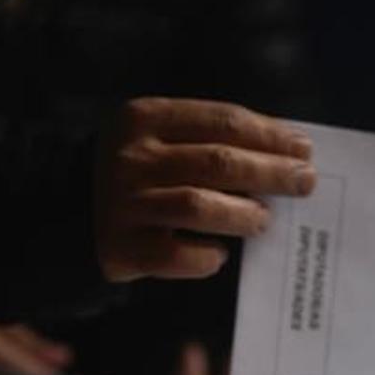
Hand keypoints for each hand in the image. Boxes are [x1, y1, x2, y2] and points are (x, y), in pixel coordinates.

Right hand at [96, 97, 315, 280]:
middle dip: (271, 172)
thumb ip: (212, 140)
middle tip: (304, 183)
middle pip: (219, 161)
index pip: (223, 121)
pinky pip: (176, 255)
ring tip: (265, 220)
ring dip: (243, 214)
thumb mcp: (161, 139)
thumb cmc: (139, 176)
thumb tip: (286, 153)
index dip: (270, 135)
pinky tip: (220, 255)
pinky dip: (206, 257)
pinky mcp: (122, 248)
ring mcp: (124, 204)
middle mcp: (131, 157)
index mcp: (144, 117)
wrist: (69, 215)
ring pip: (199, 206)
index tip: (304, 148)